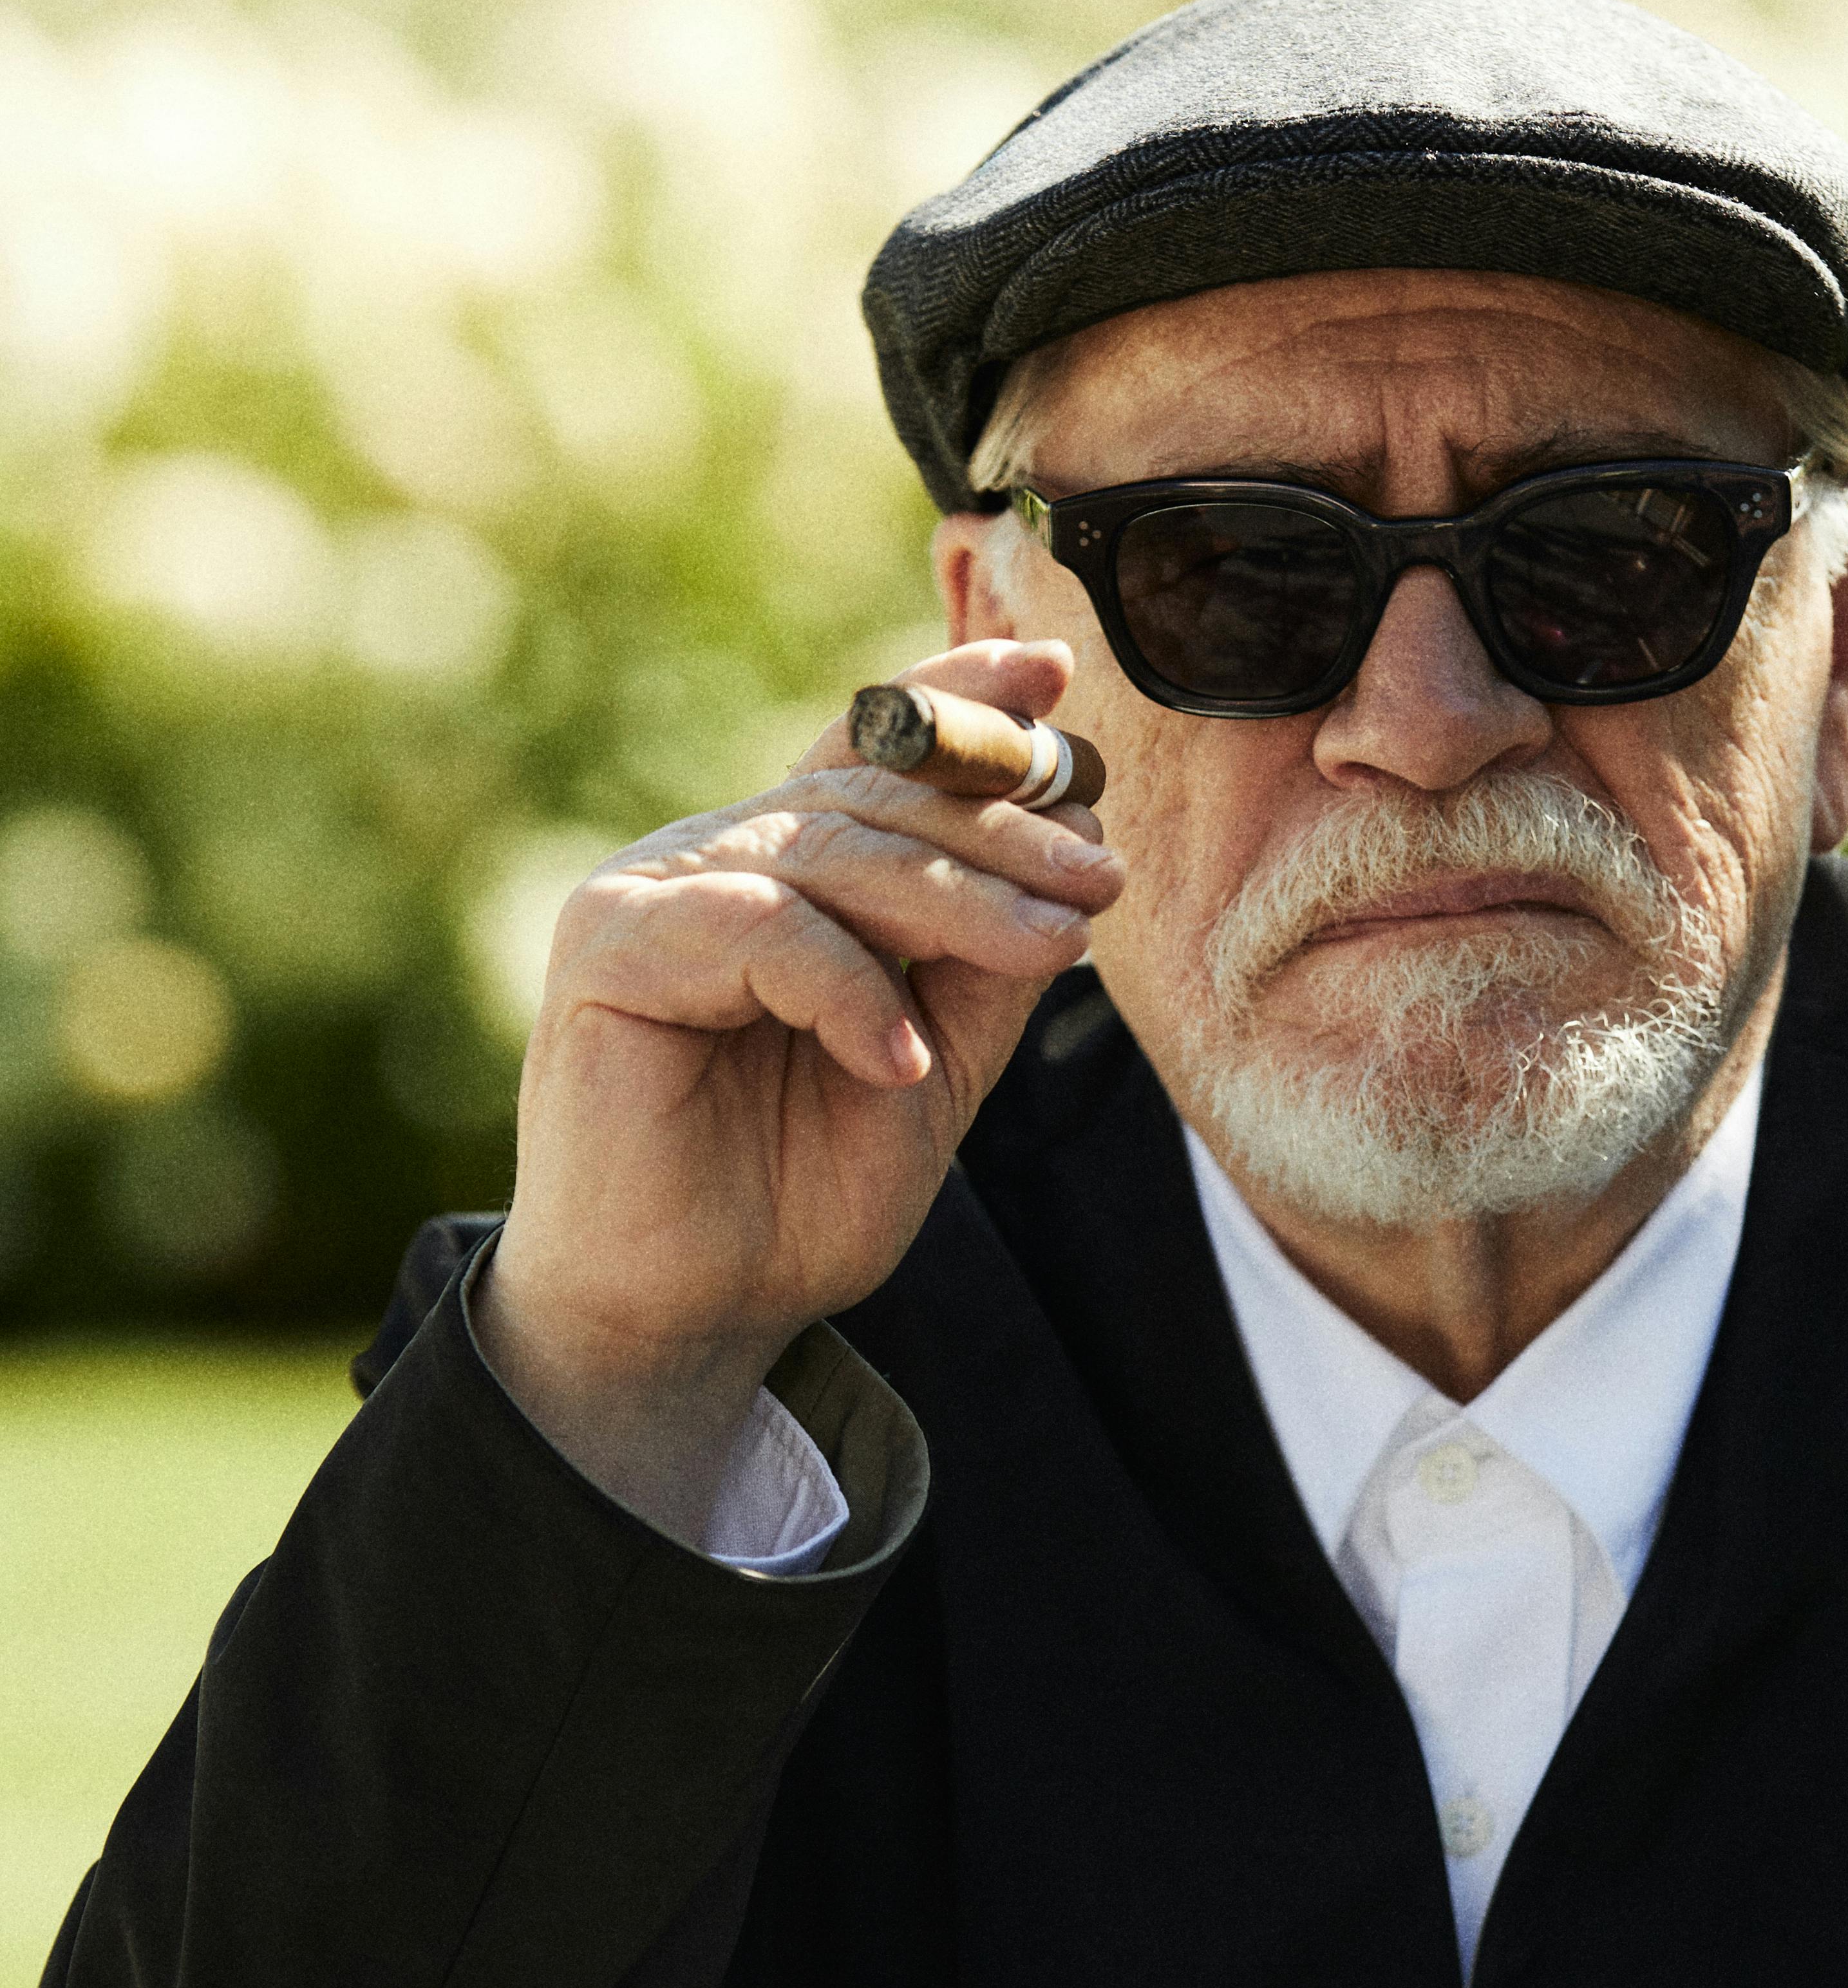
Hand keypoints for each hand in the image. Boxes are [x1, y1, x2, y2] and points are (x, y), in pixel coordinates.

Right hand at [477, 638, 1119, 1535]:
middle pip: (876, 798)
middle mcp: (720, 857)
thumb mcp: (936, 1069)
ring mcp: (657, 888)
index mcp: (791, 871)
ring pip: (830, 850)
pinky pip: (757, 927)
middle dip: (1002, 830)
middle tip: (1098, 882)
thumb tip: (1081, 849)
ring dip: (956, 896)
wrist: (692, 1310)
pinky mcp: (609, 941)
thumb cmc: (797, 1193)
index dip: (959, 699)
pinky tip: (901, 1060)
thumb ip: (987, 967)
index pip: (878, 752)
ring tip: (1049, 948)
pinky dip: (844, 987)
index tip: (1054, 678)